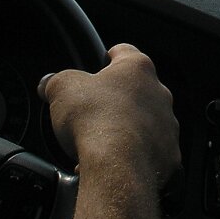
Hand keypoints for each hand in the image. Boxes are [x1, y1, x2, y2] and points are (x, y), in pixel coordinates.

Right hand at [39, 43, 180, 188]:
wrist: (118, 166)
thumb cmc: (95, 120)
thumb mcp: (62, 88)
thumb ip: (56, 80)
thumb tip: (50, 85)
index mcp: (137, 69)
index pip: (124, 52)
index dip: (108, 57)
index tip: (100, 64)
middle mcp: (159, 93)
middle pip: (136, 90)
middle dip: (115, 101)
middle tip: (93, 113)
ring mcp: (167, 125)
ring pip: (144, 122)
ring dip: (125, 129)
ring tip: (101, 143)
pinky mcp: (169, 154)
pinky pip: (149, 152)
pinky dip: (132, 156)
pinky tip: (111, 162)